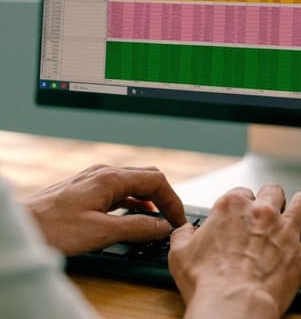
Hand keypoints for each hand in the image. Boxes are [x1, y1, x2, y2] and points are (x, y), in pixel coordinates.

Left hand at [24, 164, 185, 255]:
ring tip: (155, 221)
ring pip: (131, 183)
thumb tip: (163, 227)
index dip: (173, 200)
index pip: (157, 180)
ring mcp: (91, 180)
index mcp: (110, 178)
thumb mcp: (101, 232)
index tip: (178, 220)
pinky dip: (132, 202)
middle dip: (164, 197)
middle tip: (171, 219)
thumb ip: (137, 227)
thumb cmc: (52, 228)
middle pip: (147, 177)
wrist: (19, 227)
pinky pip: (117, 190)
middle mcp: (102, 173)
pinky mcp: (83, 190)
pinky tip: (130, 217)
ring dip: (148, 200)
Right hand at [169, 184, 300, 318]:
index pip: (242, 192)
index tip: (242, 217)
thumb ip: (182, 236)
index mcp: (232, 207)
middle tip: (271, 215)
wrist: (232, 304)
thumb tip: (184, 230)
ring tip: (300, 219)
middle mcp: (262, 212)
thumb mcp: (180, 254)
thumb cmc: (205, 281)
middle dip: (274, 200)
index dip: (242, 204)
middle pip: (275, 190)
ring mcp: (285, 231)